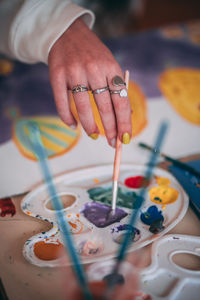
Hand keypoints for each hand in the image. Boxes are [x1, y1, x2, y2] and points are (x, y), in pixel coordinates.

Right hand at [48, 18, 131, 146]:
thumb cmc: (93, 54)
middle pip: (104, 106)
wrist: (67, 32)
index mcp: (111, 68)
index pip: (121, 100)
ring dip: (90, 126)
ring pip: (83, 106)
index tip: (125, 138)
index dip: (124, 122)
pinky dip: (67, 117)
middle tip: (111, 142)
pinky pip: (62, 102)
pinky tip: (73, 126)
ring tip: (94, 136)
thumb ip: (118, 88)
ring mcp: (74, 72)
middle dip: (110, 128)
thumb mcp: (110, 65)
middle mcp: (94, 69)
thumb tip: (128, 115)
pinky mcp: (57, 75)